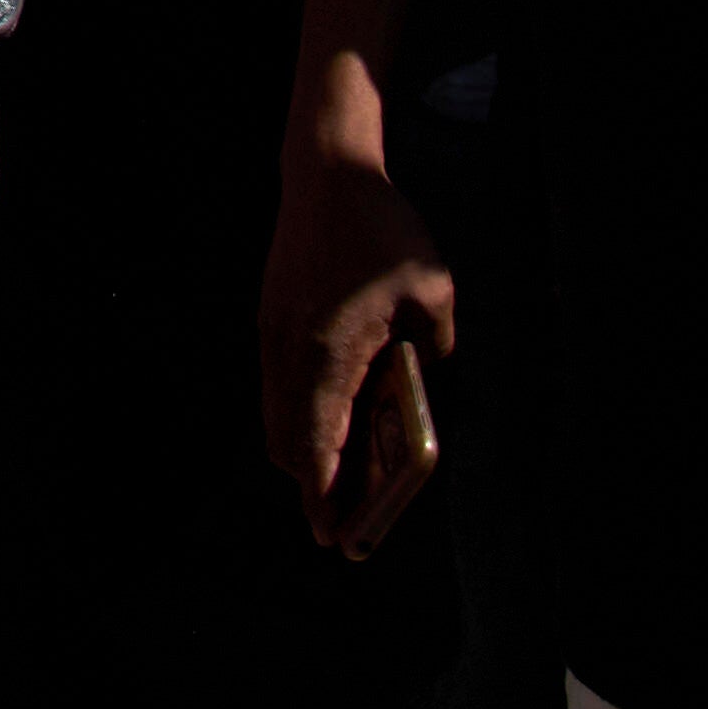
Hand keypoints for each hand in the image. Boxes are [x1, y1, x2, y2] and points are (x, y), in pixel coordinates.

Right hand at [258, 142, 456, 553]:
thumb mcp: (434, 291)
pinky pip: (281, 388)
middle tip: (347, 516)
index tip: (332, 536)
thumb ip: (435, 348)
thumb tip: (425, 383)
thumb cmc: (381, 229)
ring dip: (308, 449)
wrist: (325, 172)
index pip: (319, 446)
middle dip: (315, 485)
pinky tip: (340, 412)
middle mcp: (289, 352)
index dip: (326, 497)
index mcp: (328, 353)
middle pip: (288, 443)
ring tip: (346, 473)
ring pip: (279, 417)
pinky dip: (303, 414)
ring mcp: (273, 336)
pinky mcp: (272, 320)